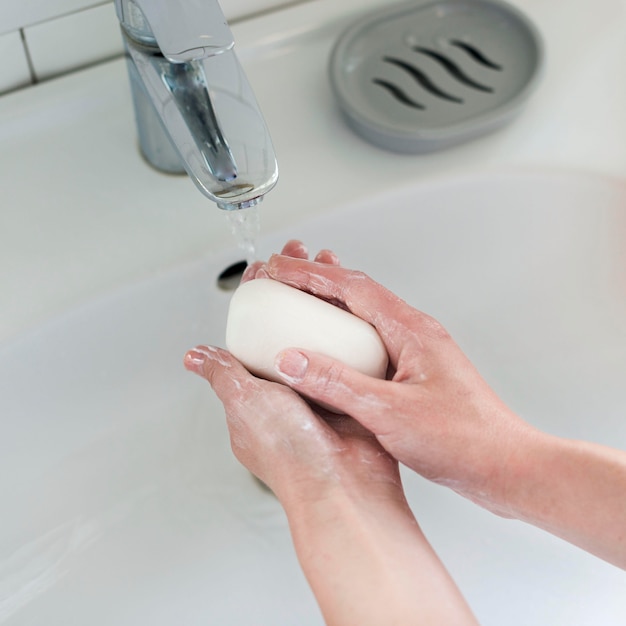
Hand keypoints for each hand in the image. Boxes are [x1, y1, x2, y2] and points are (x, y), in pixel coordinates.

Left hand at [184, 241, 403, 509]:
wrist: (344, 486)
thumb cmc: (292, 454)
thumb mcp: (244, 404)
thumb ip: (223, 374)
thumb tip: (196, 357)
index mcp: (258, 395)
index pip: (253, 334)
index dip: (259, 299)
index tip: (267, 271)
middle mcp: (290, 389)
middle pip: (289, 327)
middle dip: (295, 291)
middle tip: (304, 259)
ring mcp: (322, 388)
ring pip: (321, 335)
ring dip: (325, 302)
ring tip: (330, 270)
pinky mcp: (352, 390)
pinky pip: (351, 353)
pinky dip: (353, 329)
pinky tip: (357, 307)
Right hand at [261, 245, 537, 513]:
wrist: (505, 467)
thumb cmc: (465, 440)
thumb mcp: (390, 413)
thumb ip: (338, 384)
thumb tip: (293, 361)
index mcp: (411, 331)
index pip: (351, 288)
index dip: (310, 274)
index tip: (279, 268)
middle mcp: (414, 334)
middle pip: (357, 294)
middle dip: (315, 281)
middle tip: (281, 278)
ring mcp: (414, 354)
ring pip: (362, 319)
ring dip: (327, 309)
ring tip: (295, 307)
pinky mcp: (412, 376)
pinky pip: (369, 346)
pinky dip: (341, 340)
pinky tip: (326, 354)